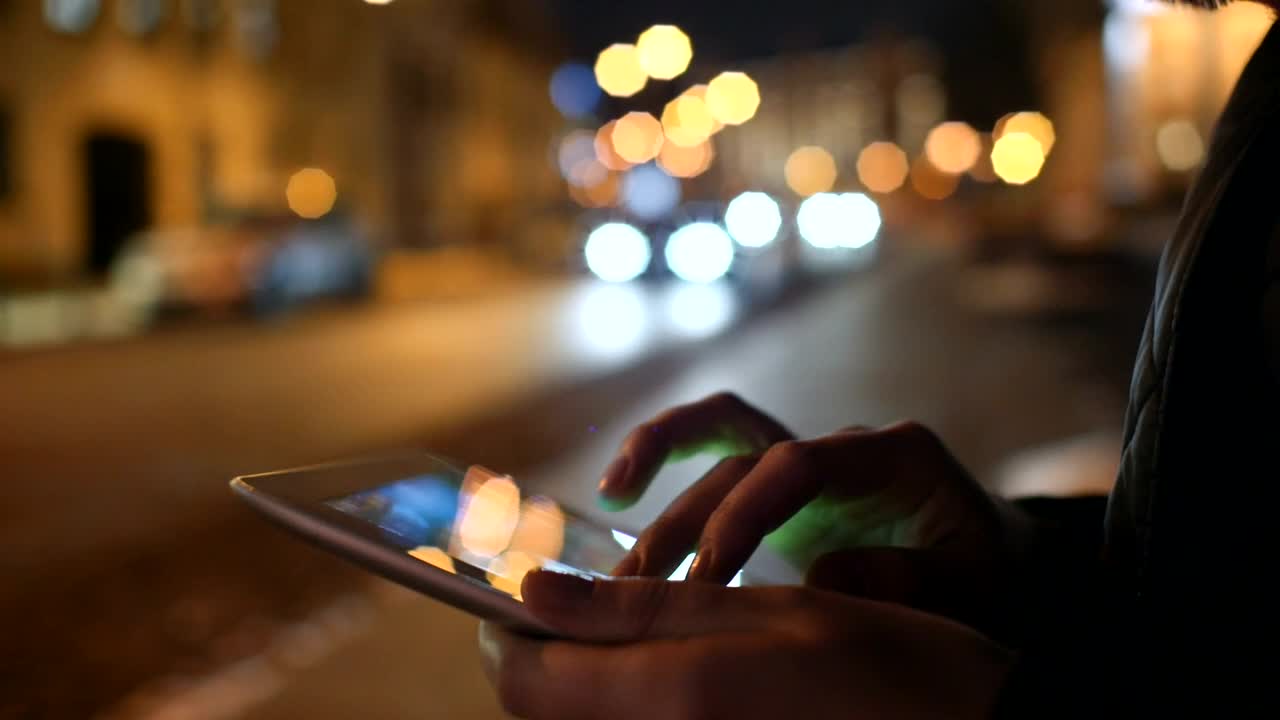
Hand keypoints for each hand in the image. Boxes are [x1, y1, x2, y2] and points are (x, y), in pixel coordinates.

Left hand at [479, 571, 1011, 719]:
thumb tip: (535, 591)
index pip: (525, 675)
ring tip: (632, 630)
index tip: (517, 589)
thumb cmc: (891, 667)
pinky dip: (625, 696)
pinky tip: (670, 668)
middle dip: (545, 651)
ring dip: (584, 674)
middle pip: (544, 707)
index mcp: (673, 697)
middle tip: (582, 600)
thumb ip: (644, 607)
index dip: (503, 628)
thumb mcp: (769, 612)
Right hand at [599, 393, 1032, 638]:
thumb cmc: (988, 572)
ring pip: (716, 459)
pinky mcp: (780, 493)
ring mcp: (807, 466)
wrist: (995, 562)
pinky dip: (663, 465)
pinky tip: (616, 495)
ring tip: (614, 577)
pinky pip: (713, 463)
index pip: (804, 465)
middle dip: (688, 519)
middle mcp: (840, 448)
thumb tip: (822, 579)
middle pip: (745, 456)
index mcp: (895, 457)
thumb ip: (913, 581)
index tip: (713, 575)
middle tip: (643, 587)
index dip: (748, 512)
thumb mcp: (974, 582)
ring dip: (661, 510)